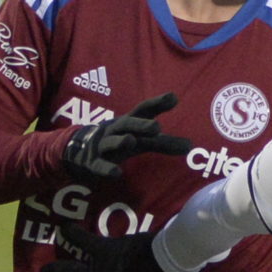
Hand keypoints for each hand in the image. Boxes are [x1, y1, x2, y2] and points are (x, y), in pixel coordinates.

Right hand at [61, 92, 191, 186]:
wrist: (80, 151)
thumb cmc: (119, 142)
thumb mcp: (141, 141)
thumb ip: (164, 143)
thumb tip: (191, 146)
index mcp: (128, 122)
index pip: (143, 110)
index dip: (157, 104)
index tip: (173, 98)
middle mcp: (115, 130)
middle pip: (127, 124)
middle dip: (139, 125)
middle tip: (156, 127)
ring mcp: (102, 146)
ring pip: (111, 142)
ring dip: (120, 140)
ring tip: (130, 140)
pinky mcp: (93, 163)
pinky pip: (99, 165)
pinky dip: (107, 169)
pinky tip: (116, 173)